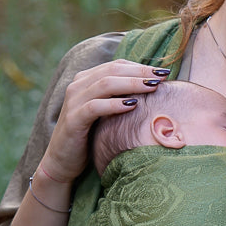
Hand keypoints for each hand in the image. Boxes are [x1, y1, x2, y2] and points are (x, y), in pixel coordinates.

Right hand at [41, 59, 168, 183]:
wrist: (62, 161)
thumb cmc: (89, 136)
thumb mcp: (105, 112)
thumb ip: (119, 97)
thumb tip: (152, 89)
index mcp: (85, 80)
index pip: (116, 65)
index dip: (140, 66)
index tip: (162, 71)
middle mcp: (78, 86)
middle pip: (113, 70)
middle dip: (140, 71)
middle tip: (162, 75)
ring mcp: (73, 101)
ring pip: (105, 84)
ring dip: (132, 84)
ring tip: (152, 86)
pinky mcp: (73, 119)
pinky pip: (95, 107)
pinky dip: (115, 104)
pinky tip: (132, 105)